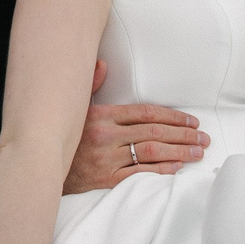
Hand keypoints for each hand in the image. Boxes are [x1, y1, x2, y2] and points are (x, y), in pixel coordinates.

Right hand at [63, 61, 207, 193]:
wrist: (42, 168)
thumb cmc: (62, 137)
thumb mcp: (74, 108)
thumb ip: (91, 85)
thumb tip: (103, 64)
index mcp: (102, 115)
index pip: (146, 112)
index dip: (173, 116)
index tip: (191, 121)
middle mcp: (106, 136)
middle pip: (155, 131)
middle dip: (184, 134)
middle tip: (202, 137)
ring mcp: (107, 159)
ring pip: (152, 151)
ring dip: (179, 151)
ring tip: (198, 152)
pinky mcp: (106, 179)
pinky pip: (140, 173)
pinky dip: (161, 170)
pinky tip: (177, 166)